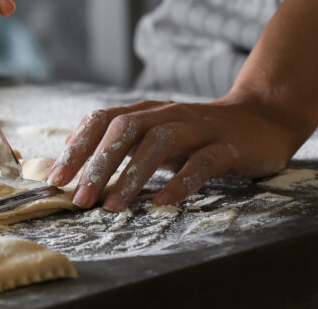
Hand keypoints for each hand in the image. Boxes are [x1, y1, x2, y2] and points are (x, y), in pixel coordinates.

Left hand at [45, 98, 298, 210]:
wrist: (261, 120)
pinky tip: (163, 202)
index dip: (77, 147)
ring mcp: (198, 128)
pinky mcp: (227, 146)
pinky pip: (202, 162)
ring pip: (158, 143)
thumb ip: (118, 142)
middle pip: (124, 128)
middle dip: (98, 163)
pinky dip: (180, 182)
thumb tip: (72, 152)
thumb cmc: (198, 134)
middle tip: (80, 197)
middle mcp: (167, 114)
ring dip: (132, 174)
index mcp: (145, 111)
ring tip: (114, 206)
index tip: (56, 178)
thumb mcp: (154, 133)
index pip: (102, 119)